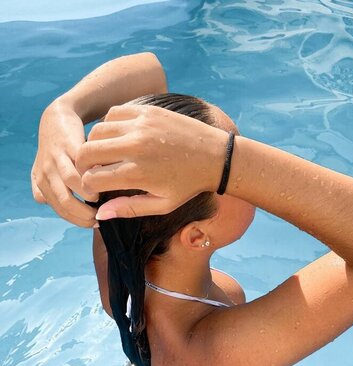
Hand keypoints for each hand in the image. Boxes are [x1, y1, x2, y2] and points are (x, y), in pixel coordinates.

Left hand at [31, 99, 96, 226]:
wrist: (57, 119)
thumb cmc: (58, 151)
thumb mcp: (48, 171)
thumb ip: (51, 191)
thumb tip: (62, 211)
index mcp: (42, 184)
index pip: (61, 212)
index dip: (80, 221)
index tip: (95, 222)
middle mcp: (46, 173)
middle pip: (65, 203)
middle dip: (86, 214)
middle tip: (101, 215)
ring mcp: (56, 159)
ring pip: (72, 185)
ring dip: (90, 194)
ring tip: (101, 196)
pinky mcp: (68, 145)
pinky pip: (80, 165)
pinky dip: (92, 175)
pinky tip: (103, 178)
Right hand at [75, 104, 226, 218]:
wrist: (215, 156)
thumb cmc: (188, 185)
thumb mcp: (162, 204)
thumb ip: (128, 208)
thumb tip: (99, 214)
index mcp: (138, 174)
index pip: (92, 179)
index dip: (88, 186)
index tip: (96, 188)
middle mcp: (135, 147)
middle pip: (86, 152)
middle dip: (84, 165)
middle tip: (92, 171)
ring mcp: (140, 125)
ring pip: (96, 131)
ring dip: (95, 144)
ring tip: (105, 155)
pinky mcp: (146, 111)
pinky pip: (112, 113)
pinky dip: (109, 125)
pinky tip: (119, 137)